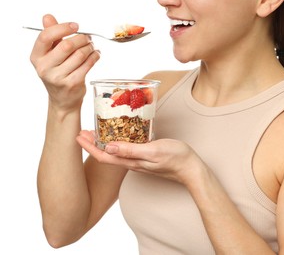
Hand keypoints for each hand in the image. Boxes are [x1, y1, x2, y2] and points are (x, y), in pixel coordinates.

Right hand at [30, 14, 100, 111]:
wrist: (63, 100)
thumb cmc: (57, 73)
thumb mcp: (50, 55)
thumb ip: (51, 37)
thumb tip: (48, 17)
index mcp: (36, 57)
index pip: (46, 36)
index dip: (62, 28)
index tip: (75, 26)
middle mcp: (44, 68)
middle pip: (67, 45)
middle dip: (82, 38)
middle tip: (88, 38)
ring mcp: (58, 77)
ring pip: (80, 55)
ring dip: (90, 47)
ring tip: (92, 46)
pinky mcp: (72, 83)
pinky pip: (87, 65)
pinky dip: (94, 56)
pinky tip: (96, 54)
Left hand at [76, 130, 205, 184]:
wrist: (190, 168)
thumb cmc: (174, 158)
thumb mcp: (153, 151)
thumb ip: (131, 150)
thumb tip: (108, 147)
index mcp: (131, 161)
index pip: (103, 156)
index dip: (89, 147)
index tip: (78, 136)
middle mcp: (131, 162)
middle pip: (106, 154)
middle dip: (92, 144)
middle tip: (82, 131)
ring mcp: (138, 160)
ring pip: (114, 152)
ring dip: (102, 143)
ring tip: (95, 132)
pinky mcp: (144, 156)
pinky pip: (124, 150)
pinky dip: (116, 142)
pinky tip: (118, 135)